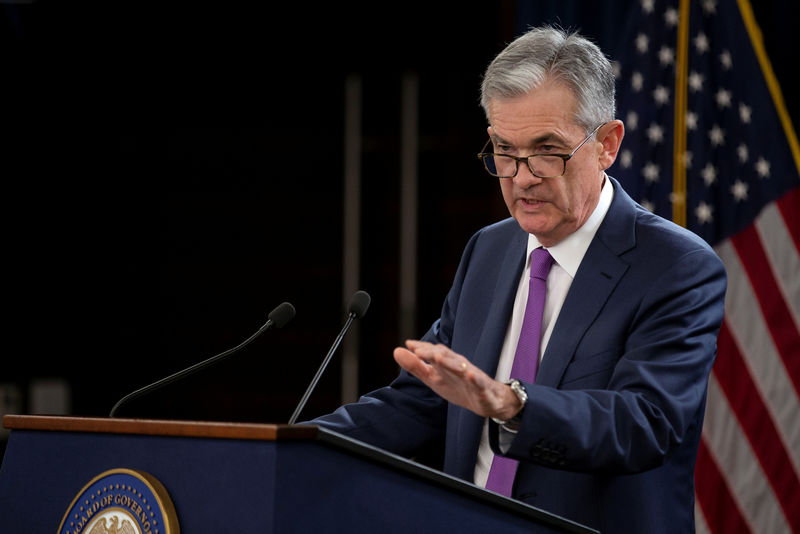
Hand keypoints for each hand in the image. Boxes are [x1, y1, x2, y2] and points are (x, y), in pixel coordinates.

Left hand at [393, 340, 521, 420]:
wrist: (488, 400)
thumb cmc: (457, 385)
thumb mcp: (433, 377)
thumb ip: (415, 366)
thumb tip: (396, 351)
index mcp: (446, 363)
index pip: (434, 352)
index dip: (422, 349)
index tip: (409, 344)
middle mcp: (459, 366)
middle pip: (446, 358)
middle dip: (433, 353)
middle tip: (418, 351)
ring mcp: (471, 377)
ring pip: (461, 368)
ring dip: (450, 363)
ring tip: (439, 357)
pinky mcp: (483, 389)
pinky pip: (479, 383)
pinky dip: (475, 379)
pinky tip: (471, 375)